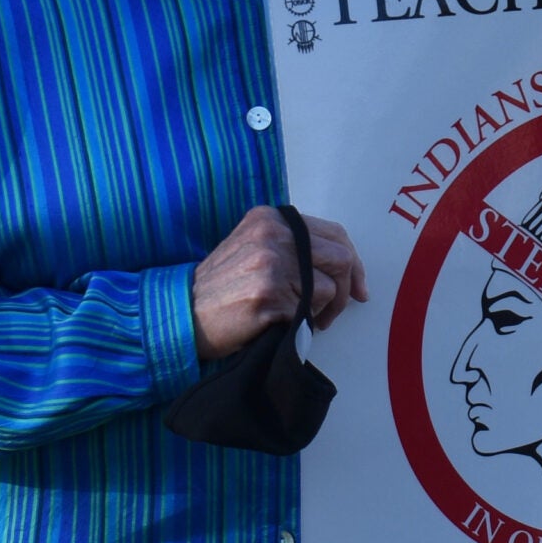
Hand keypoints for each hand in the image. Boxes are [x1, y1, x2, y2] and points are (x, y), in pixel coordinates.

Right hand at [190, 206, 366, 361]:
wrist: (183, 313)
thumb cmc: (221, 287)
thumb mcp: (253, 247)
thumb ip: (293, 245)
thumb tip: (344, 264)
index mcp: (271, 218)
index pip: (335, 233)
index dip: (354, 262)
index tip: (359, 286)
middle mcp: (272, 234)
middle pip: (341, 258)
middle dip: (347, 289)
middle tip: (335, 310)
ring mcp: (271, 264)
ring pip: (331, 287)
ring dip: (327, 310)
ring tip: (307, 319)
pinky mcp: (270, 295)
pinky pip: (312, 310)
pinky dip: (307, 322)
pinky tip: (287, 324)